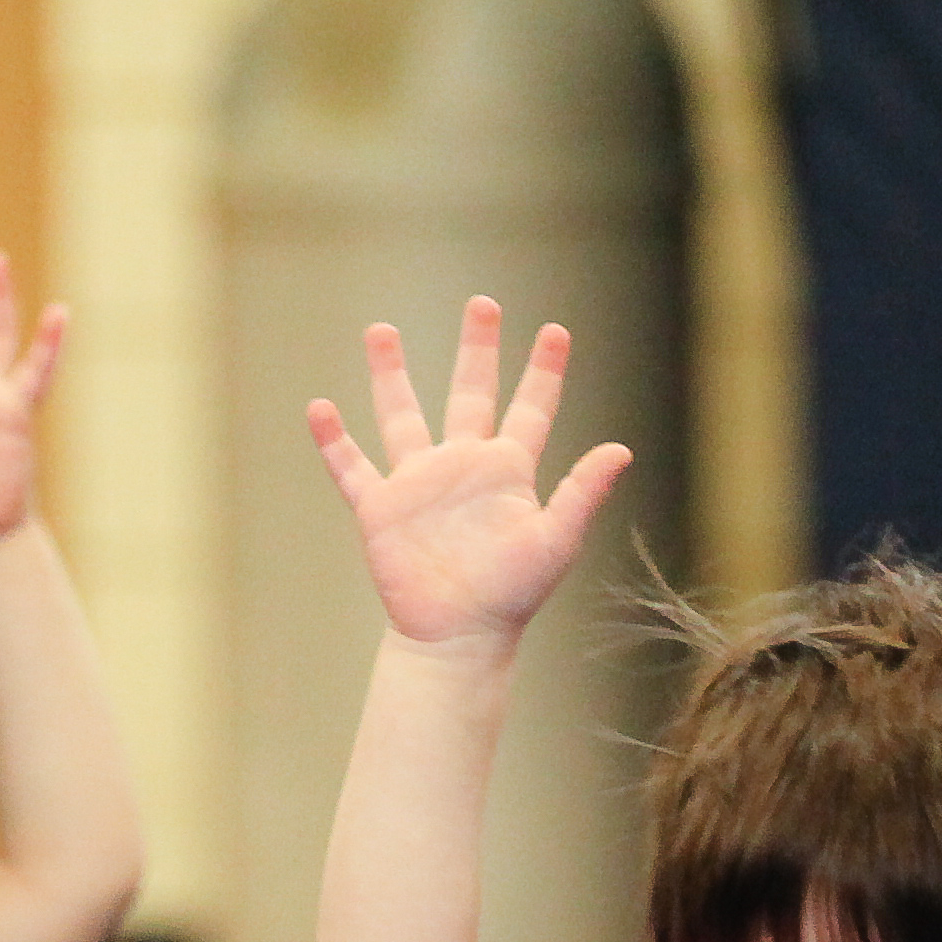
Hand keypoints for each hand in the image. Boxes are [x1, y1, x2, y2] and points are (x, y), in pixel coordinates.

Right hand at [308, 301, 631, 663]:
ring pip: (401, 415)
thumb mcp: (554, 540)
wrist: (457, 637)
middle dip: (475, 349)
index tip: (555, 331)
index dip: (544, 370)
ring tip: (381, 329)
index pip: (530, 407)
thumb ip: (582, 493)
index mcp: (507, 470)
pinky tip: (319, 409)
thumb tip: (622, 449)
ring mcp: (419, 484)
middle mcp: (462, 466)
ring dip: (390, 374)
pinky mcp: (381, 510)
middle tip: (481, 304)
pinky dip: (334, 442)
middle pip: (468, 392)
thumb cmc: (512, 595)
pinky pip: (352, 469)